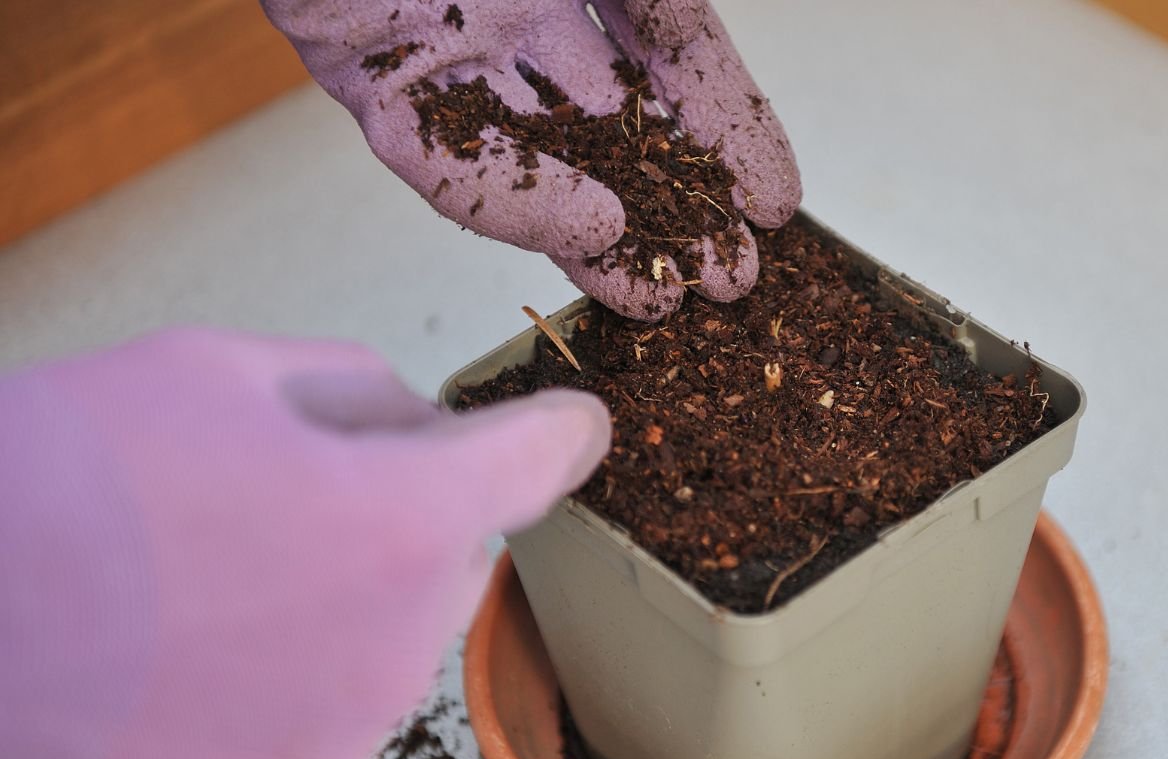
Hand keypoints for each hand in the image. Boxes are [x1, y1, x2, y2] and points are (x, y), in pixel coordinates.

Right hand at [0, 328, 608, 758]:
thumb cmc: (59, 480)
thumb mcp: (218, 370)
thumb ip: (360, 394)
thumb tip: (412, 433)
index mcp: (404, 523)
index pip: (536, 464)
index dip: (554, 434)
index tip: (568, 430)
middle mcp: (395, 650)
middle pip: (439, 561)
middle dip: (390, 522)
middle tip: (267, 498)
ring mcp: (334, 744)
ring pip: (377, 648)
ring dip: (329, 613)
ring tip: (198, 584)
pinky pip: (309, 725)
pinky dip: (271, 692)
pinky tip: (179, 659)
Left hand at [262, 0, 801, 319]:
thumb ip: (661, 2)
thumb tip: (694, 73)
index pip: (672, 61)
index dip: (727, 133)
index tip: (776, 205)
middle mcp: (517, 15)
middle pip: (610, 131)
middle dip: (673, 209)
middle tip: (730, 278)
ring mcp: (443, 54)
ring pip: (535, 163)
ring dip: (601, 237)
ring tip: (663, 299)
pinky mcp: (369, 82)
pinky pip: (443, 159)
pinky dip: (517, 201)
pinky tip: (592, 233)